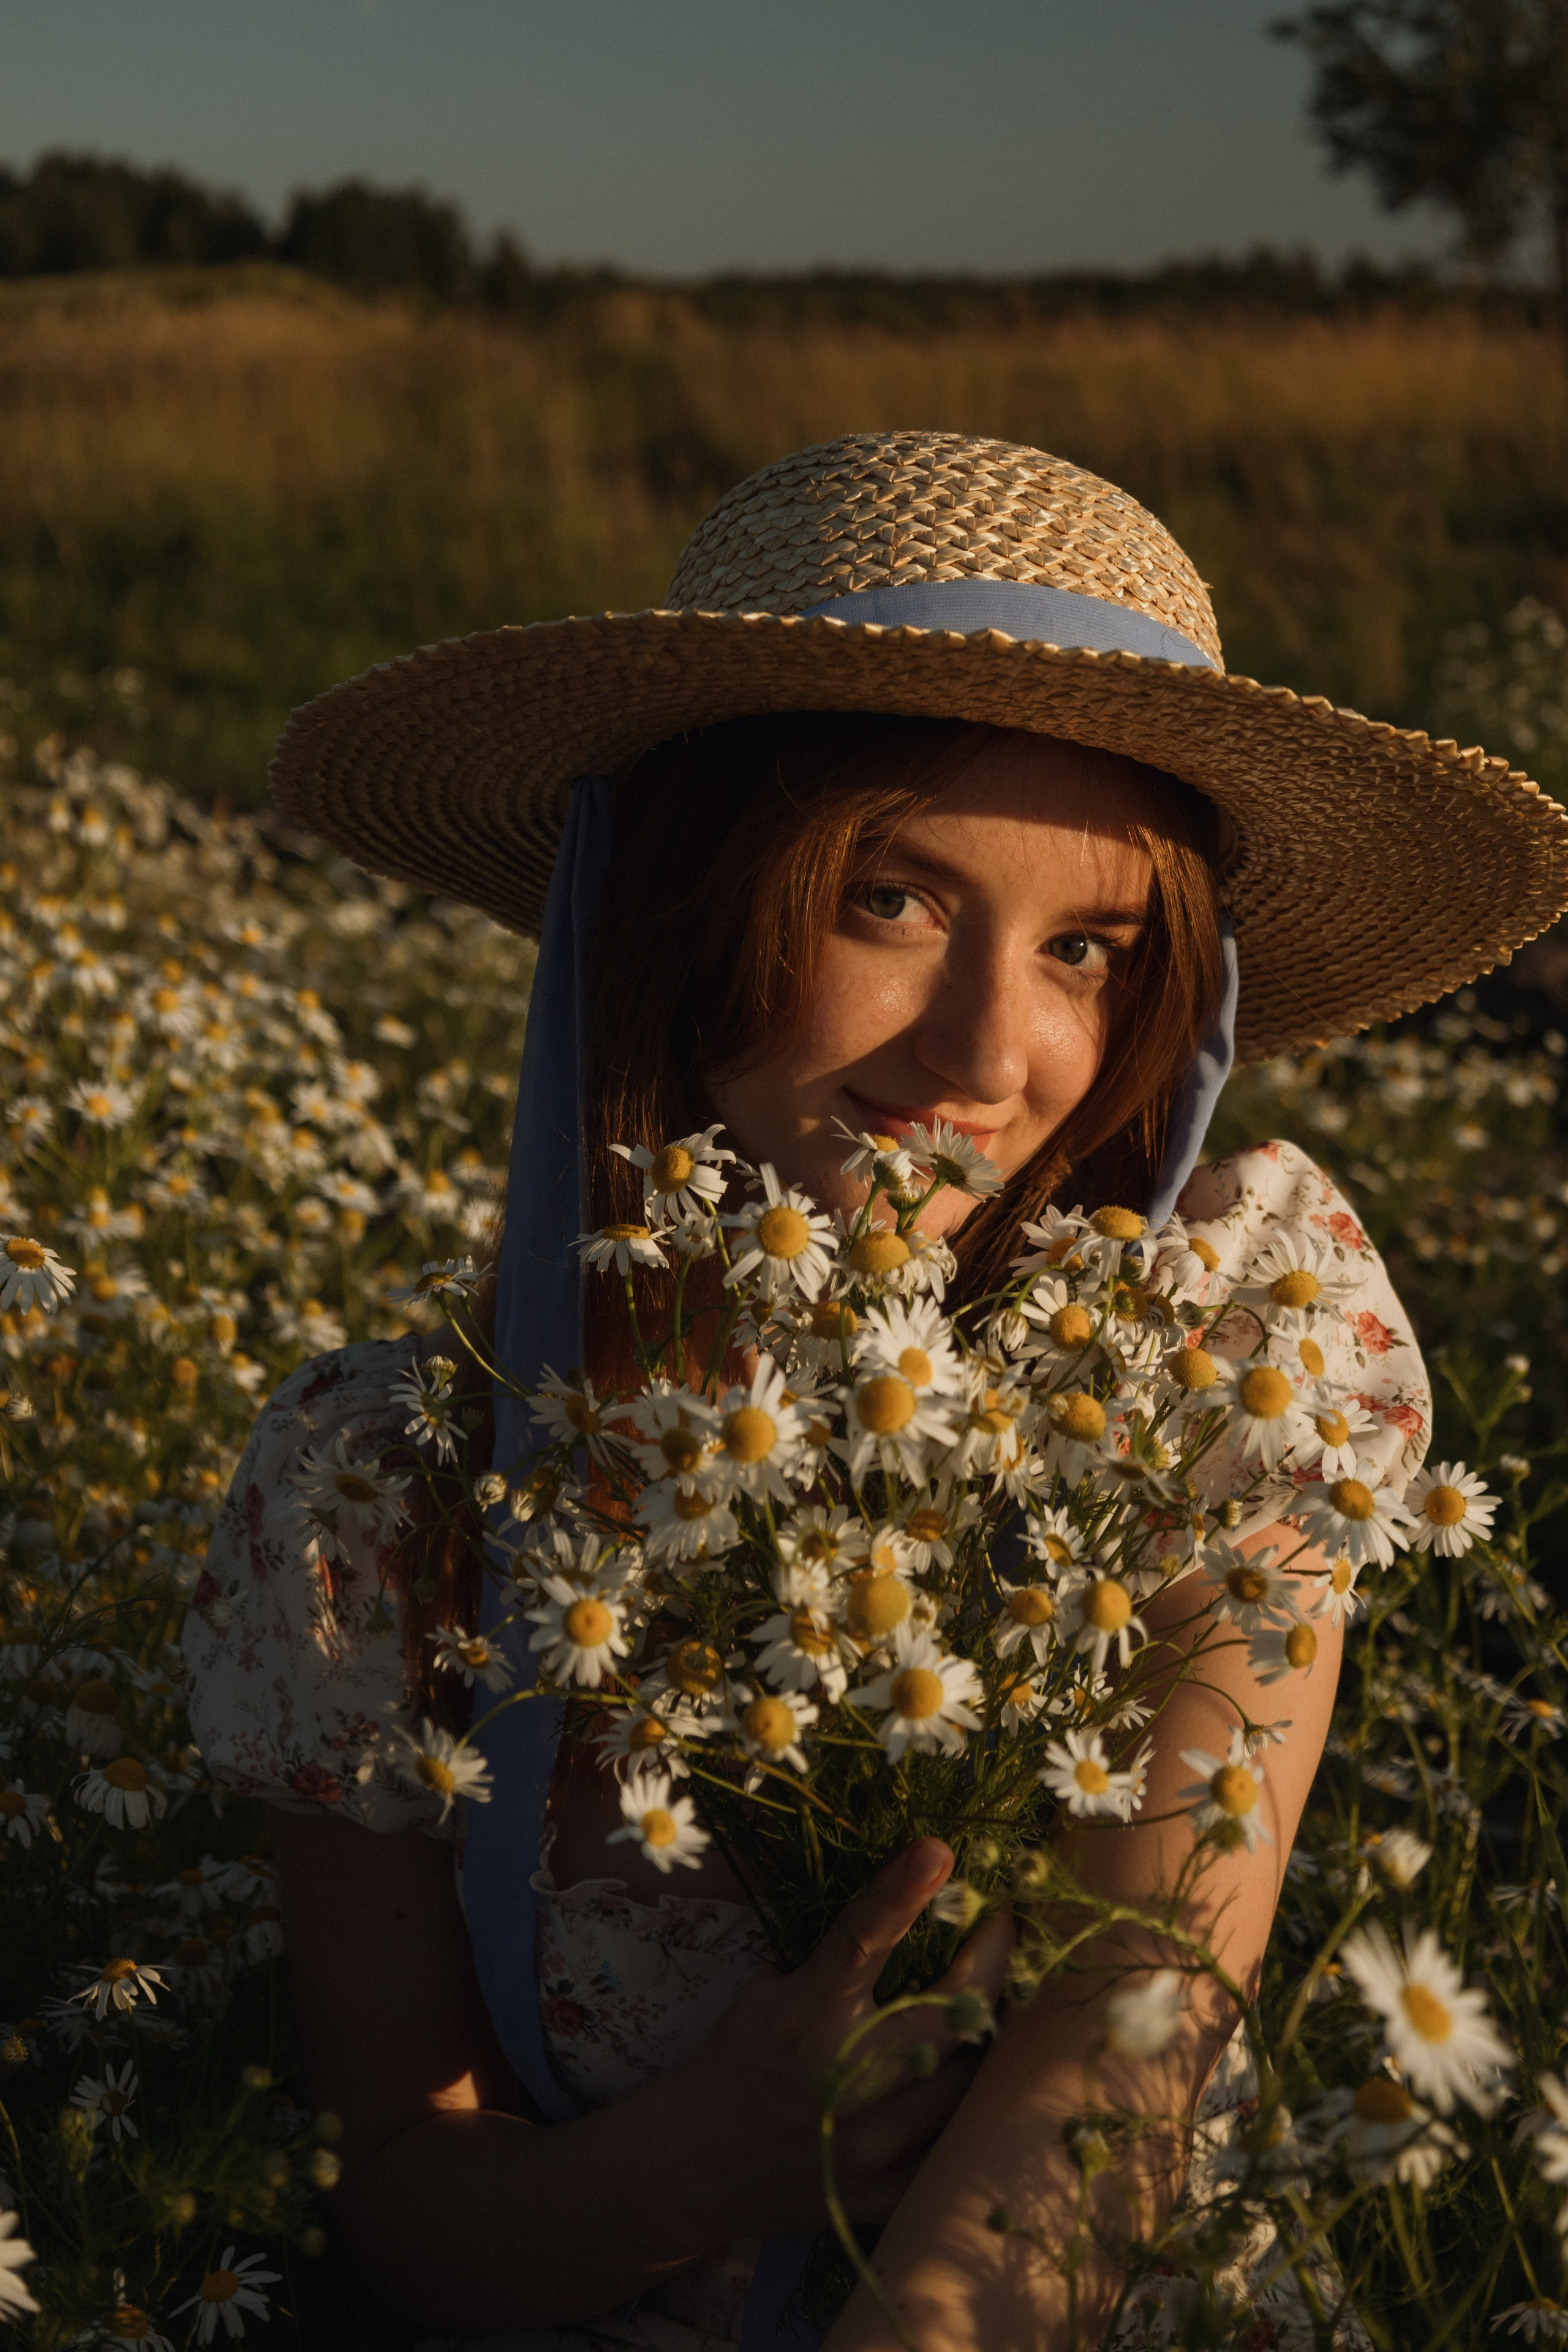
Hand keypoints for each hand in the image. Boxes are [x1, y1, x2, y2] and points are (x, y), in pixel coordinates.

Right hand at [657, 1839, 1013, 2240]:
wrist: (696, 2166)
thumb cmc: (737, 2059)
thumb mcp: (767, 1992)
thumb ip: (836, 1959)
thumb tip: (913, 1905)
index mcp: (803, 2017)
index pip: (862, 1941)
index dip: (903, 1892)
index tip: (940, 1851)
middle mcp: (843, 2079)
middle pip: (949, 2013)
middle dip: (989, 1959)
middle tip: (1000, 1927)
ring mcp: (871, 2145)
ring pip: (969, 2077)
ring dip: (987, 2030)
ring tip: (994, 1996)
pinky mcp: (888, 2192)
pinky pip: (959, 2139)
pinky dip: (970, 2100)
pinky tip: (972, 2071)